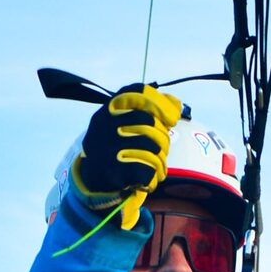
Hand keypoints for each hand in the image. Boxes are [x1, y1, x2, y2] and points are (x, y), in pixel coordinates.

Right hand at [74, 85, 182, 228]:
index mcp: (109, 109)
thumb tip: (177, 104)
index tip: (172, 119)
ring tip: (155, 165)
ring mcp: (107, 147)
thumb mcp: (125, 122)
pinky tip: (148, 179)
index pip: (136, 92)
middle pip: (149, 122)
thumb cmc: (118, 145)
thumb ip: (149, 110)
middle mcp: (104, 124)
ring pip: (152, 146)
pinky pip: (147, 168)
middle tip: (161, 149)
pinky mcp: (112, 170)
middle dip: (163, 138)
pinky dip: (153, 175)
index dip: (159, 103)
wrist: (93, 177)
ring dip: (160, 159)